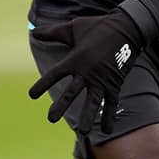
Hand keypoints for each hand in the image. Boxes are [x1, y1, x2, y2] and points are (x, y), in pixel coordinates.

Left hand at [28, 8, 143, 133]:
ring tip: (82, 131)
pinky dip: (109, 116)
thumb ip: (52, 32)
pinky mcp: (114, 83)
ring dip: (87, 117)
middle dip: (61, 106)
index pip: (54, 75)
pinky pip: (111, 103)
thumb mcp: (72, 28)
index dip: (42, 85)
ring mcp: (101, 80)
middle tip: (51, 119)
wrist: (126, 28)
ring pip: (92, 102)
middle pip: (71, 93)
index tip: (32, 95)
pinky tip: (106, 130)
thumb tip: (33, 31)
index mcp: (74, 59)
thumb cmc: (97, 27)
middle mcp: (86, 72)